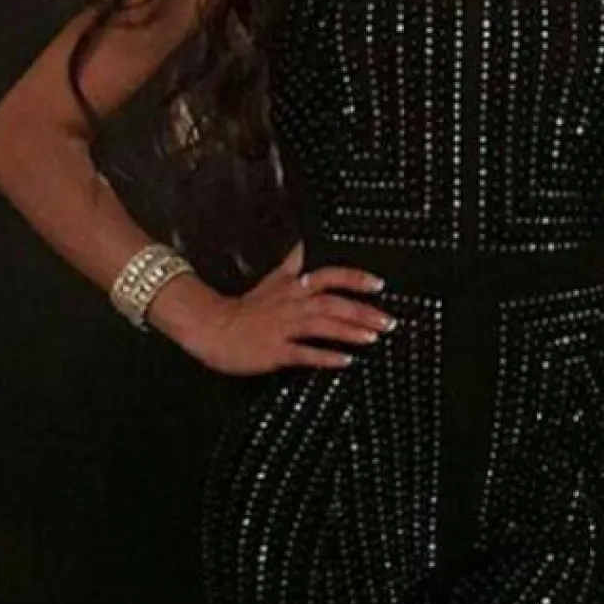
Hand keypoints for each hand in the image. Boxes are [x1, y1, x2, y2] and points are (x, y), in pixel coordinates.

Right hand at [163, 239, 396, 377]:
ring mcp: (284, 328)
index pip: (329, 276)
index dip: (354, 279)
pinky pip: (304, 353)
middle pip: (333, 303)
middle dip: (363, 311)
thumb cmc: (245, 307)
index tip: (379, 285)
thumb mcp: (271, 279)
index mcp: (293, 287)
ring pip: (322, 326)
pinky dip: (326, 357)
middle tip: (389, 321)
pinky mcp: (275, 351)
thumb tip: (304, 242)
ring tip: (374, 337)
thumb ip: (292, 263)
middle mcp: (292, 304)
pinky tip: (345, 361)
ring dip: (350, 331)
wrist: (213, 327)